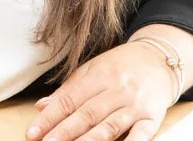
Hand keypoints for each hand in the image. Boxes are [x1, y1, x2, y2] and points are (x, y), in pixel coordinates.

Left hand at [25, 43, 177, 140]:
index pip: (69, 100)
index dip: (50, 117)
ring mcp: (134, 104)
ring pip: (110, 125)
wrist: (159, 59)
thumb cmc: (121, 67)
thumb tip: (41, 106)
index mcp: (97, 76)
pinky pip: (142, 134)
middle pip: (87, 114)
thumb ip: (68, 90)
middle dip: (65, 132)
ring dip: (90, 140)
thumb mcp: (92, 70)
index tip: (33, 133)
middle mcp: (115, 90)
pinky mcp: (152, 117)